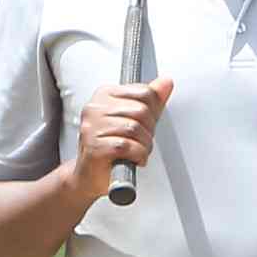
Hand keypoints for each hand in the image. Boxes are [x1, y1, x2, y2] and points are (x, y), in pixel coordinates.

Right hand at [75, 78, 172, 202]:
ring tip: (137, 151)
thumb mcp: (135, 119)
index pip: (143, 92)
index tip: (146, 125)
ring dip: (144, 145)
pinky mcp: (94, 146)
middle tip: (142, 141)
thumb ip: (151, 100)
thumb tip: (166, 82)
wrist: (90, 174)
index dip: (153, 112)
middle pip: (140, 111)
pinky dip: (137, 155)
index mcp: (104, 94)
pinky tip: (134, 158)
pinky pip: (126, 146)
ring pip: (134, 129)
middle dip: (148, 131)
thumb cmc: (112, 146)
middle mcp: (95, 107)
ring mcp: (92, 127)